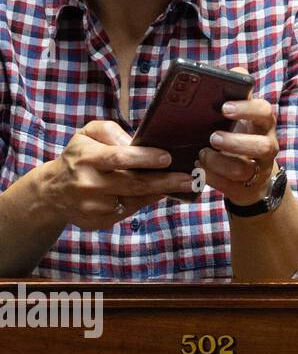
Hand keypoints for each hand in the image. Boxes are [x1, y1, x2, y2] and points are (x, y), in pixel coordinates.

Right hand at [36, 120, 193, 230]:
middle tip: (189, 178)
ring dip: (161, 192)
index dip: (145, 158)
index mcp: (86, 158)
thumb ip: (111, 132)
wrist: (52, 191)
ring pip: (136, 200)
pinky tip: (161, 193)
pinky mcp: (100, 221)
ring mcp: (94, 206)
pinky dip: (147, 201)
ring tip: (184, 184)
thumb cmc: (78, 156)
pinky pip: (130, 211)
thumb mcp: (87, 134)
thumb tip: (138, 141)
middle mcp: (89, 184)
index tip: (168, 157)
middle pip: (133, 183)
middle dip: (165, 181)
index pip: (119, 158)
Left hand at [197, 67, 278, 207]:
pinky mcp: (246, 186)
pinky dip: (212, 177)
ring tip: (201, 155)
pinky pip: (230, 185)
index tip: (224, 108)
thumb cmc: (239, 134)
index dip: (246, 109)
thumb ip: (237, 93)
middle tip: (212, 137)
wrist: (252, 174)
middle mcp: (266, 145)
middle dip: (236, 142)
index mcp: (262, 123)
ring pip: (244, 168)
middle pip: (263, 146)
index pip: (264, 111)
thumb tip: (236, 69)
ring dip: (219, 162)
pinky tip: (198, 170)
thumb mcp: (240, 114)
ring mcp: (258, 168)